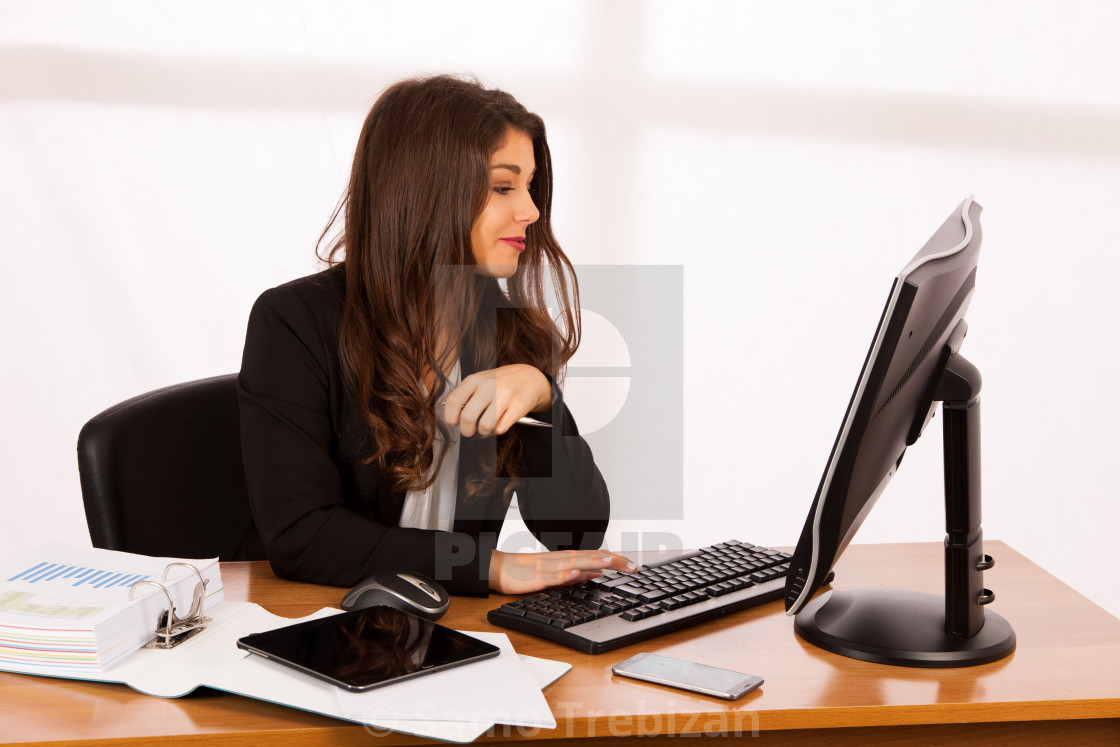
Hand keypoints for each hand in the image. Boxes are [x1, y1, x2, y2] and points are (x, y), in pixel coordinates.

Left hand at [443, 364, 550, 437]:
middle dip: (466, 430)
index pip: (453, 401)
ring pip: (485, 426)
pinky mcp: (518, 406)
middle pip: (467, 417)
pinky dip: (498, 430)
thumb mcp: (481, 381)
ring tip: (487, 426)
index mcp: (475, 380)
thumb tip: (454, 418)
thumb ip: (466, 396)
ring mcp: (505, 395)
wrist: (529, 377)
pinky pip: (501, 428)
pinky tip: (500, 421)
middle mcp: (489, 386)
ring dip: (484, 431)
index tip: (454, 422)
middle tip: (470, 430)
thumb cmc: (501, 383)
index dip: (450, 417)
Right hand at [488, 550, 638, 594]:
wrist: (500, 569)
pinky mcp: (537, 577)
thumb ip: (576, 574)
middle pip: (592, 557)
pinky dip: (566, 574)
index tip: (635, 567)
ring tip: (611, 562)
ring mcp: (550, 567)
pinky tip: (576, 573)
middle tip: (634, 567)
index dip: (617, 561)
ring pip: (575, 563)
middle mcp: (562, 560)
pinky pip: (553, 575)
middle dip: (614, 562)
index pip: (597, 556)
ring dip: (594, 562)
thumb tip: (597, 575)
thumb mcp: (557, 573)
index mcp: (568, 559)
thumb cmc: (527, 571)